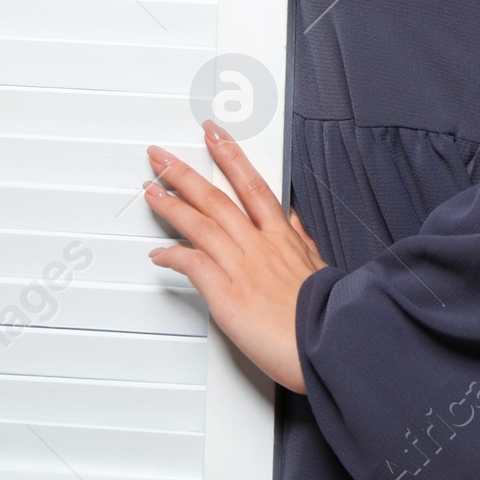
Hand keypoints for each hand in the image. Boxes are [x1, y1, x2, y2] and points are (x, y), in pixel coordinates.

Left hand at [144, 124, 326, 391]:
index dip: (231, 156)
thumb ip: (300, 242)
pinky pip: (193, 265)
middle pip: (216, 198)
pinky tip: (158, 253)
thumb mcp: (318, 267)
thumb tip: (292, 222)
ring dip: (171, 203)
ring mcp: (242, 267)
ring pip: (200, 223)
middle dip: (185, 172)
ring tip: (150, 189)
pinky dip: (172, 255)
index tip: (215, 136)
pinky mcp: (228, 293)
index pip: (252, 185)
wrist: (329, 342)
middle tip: (162, 155)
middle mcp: (259, 246)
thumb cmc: (325, 315)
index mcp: (282, 238)